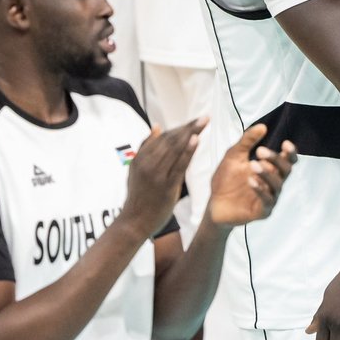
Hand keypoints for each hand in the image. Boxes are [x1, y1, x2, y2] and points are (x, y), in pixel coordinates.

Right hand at [123, 117, 207, 237]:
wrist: (134, 221)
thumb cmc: (138, 195)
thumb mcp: (135, 169)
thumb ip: (145, 147)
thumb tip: (156, 126)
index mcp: (141, 157)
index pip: (163, 137)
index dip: (180, 127)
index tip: (195, 120)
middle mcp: (148, 163)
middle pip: (171, 140)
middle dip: (189, 127)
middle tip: (204, 117)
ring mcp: (157, 174)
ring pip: (175, 149)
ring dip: (191, 134)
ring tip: (203, 122)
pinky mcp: (166, 186)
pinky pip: (179, 165)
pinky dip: (187, 152)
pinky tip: (195, 140)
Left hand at [209, 125, 296, 227]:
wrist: (213, 203)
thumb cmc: (226, 179)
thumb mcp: (234, 156)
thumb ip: (247, 141)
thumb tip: (262, 126)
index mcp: (270, 168)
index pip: (288, 160)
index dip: (291, 152)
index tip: (285, 143)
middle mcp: (274, 182)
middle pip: (286, 170)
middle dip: (275, 159)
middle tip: (260, 151)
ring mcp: (270, 197)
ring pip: (278, 184)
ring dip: (267, 173)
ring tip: (253, 165)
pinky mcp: (263, 211)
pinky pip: (268, 200)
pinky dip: (261, 190)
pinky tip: (251, 181)